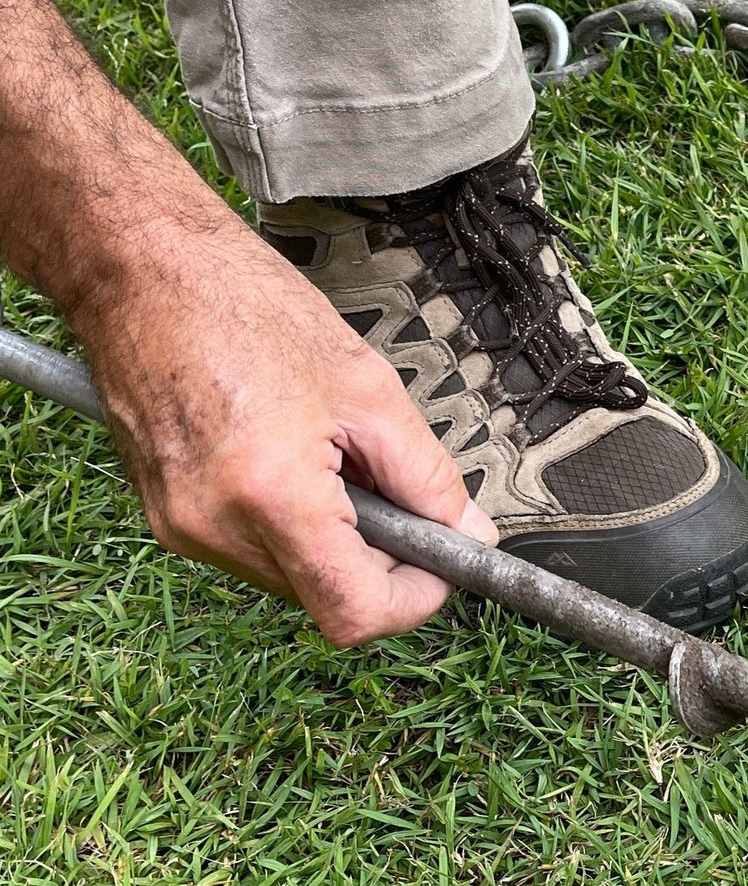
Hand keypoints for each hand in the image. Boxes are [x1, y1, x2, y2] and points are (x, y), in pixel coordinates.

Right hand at [71, 210, 494, 645]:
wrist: (143, 273)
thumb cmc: (243, 307)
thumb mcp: (369, 388)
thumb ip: (427, 475)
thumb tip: (466, 531)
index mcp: (270, 494)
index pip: (353, 612)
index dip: (413, 599)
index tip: (441, 563)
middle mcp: (214, 527)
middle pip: (323, 597)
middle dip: (377, 558)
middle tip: (396, 490)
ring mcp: (180, 527)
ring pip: (289, 575)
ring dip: (332, 537)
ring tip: (335, 456)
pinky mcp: (165, 516)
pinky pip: (250, 548)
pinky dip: (289, 521)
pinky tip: (294, 457)